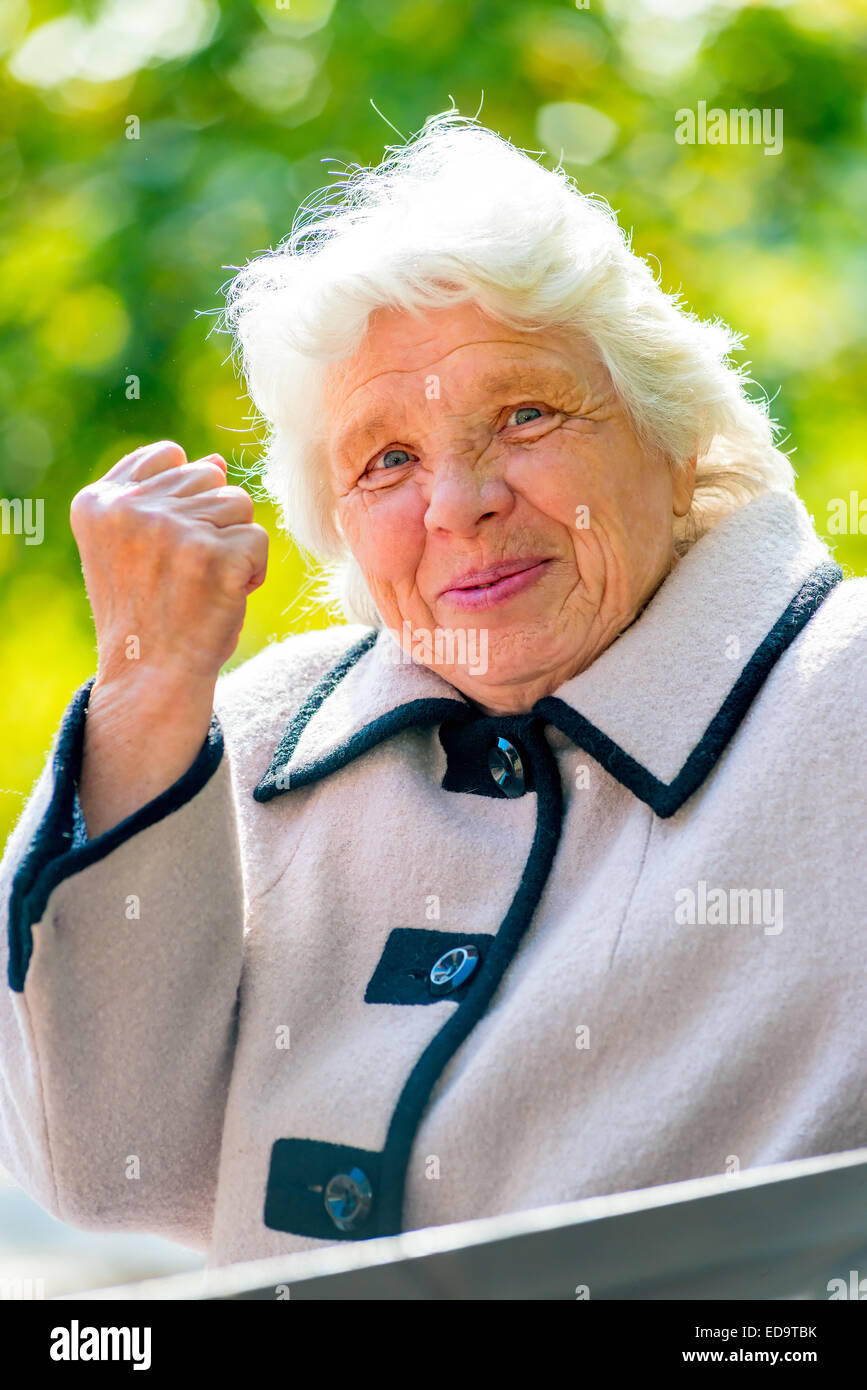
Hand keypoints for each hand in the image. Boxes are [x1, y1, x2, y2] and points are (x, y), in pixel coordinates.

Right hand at [70, 441, 268, 835]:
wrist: (151, 679)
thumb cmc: (148, 612)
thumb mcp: (133, 547)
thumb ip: (163, 496)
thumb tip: (213, 458)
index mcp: (99, 501)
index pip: (167, 455)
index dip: (183, 501)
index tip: (166, 549)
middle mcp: (130, 508)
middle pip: (209, 476)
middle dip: (211, 522)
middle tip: (185, 574)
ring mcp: (171, 529)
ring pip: (239, 504)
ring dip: (234, 545)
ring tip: (203, 585)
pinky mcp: (213, 554)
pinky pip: (259, 539)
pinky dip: (253, 572)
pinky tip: (225, 598)